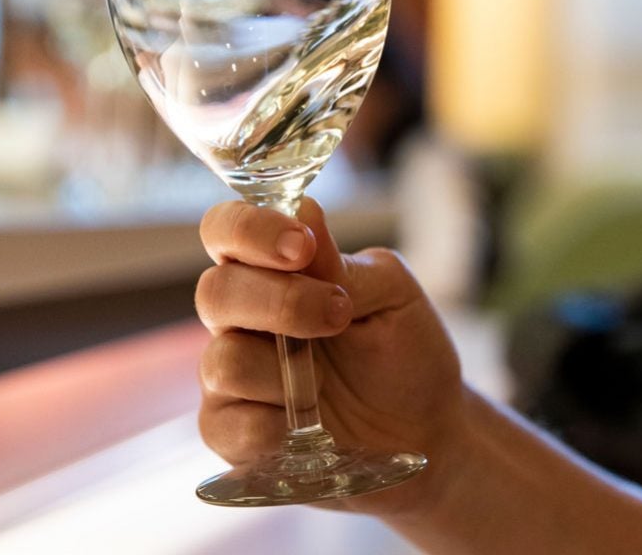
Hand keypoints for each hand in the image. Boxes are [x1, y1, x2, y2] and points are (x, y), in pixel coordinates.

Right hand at [195, 197, 465, 515]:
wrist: (427, 431)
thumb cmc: (404, 352)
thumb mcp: (392, 296)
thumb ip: (341, 263)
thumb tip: (304, 210)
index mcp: (271, 271)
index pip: (226, 232)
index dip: (249, 231)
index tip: (300, 245)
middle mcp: (242, 318)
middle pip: (214, 293)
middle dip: (278, 302)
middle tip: (338, 314)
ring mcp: (233, 376)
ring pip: (221, 361)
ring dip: (281, 370)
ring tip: (329, 382)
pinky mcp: (232, 432)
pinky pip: (222, 425)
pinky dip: (265, 426)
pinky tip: (304, 425)